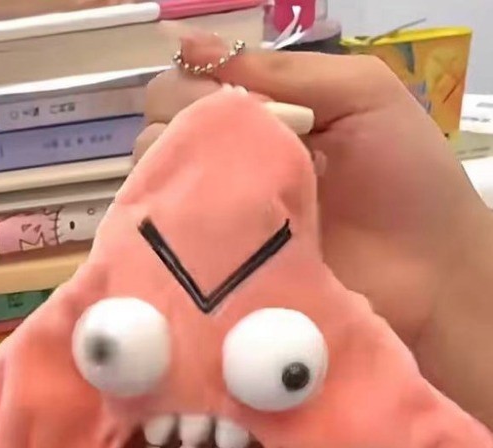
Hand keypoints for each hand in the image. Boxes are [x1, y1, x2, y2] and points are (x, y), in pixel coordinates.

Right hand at [137, 35, 492, 427]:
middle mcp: (226, 168)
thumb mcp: (358, 94)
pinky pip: (161, 248)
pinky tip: (190, 225)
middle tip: (224, 151)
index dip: (184, 89)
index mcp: (257, 120)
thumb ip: (280, 70)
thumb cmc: (406, 179)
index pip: (182, 91)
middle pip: (155, 135)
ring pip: (150, 186)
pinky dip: (160, 231)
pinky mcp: (212, 272)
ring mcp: (214, 223)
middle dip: (174, 129)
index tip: (212, 102)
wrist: (429, 273)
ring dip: (169, 177)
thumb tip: (187, 44)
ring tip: (218, 191)